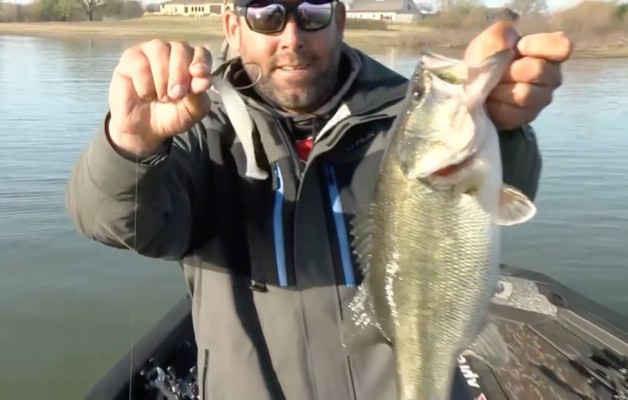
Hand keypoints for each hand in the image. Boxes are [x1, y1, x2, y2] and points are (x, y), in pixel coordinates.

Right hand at [108, 39, 213, 155]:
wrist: (144, 129)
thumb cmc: (170, 116)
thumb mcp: (192, 111)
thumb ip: (200, 96)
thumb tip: (205, 80)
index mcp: (191, 62)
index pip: (201, 52)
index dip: (201, 61)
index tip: (199, 74)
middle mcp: (172, 52)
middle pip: (180, 48)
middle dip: (180, 74)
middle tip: (176, 95)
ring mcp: (150, 51)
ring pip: (160, 50)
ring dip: (162, 79)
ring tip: (160, 97)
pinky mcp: (130, 57)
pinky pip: (140, 63)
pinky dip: (145, 85)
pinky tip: (144, 94)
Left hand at [464, 22, 572, 129]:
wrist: (473, 88)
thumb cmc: (486, 59)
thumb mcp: (488, 41)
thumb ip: (500, 35)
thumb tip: (511, 39)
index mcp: (548, 51)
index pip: (563, 47)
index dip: (538, 46)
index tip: (519, 47)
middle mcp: (552, 75)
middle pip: (539, 71)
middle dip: (511, 70)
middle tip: (498, 71)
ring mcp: (542, 99)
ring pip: (525, 94)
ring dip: (501, 89)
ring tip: (492, 87)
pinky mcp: (528, 117)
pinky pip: (513, 113)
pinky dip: (496, 106)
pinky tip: (491, 102)